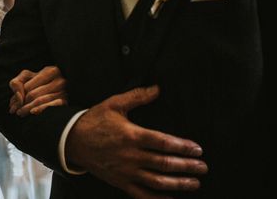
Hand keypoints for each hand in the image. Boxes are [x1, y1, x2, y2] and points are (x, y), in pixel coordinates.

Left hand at [8, 65, 67, 116]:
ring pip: (40, 101)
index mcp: (50, 71)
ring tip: (20, 113)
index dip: (18, 96)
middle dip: (22, 104)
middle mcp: (59, 80)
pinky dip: (41, 109)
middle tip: (15, 111)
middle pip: (33, 94)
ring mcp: (64, 91)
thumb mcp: (29, 76)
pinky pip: (52, 106)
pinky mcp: (66, 101)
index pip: (28, 86)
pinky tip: (33, 112)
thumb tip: (17, 95)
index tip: (12, 104)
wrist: (61, 87)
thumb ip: (18, 81)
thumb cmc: (43, 82)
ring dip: (28, 109)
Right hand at [66, 86, 206, 197]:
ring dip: (178, 183)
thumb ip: (138, 96)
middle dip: (187, 166)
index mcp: (132, 135)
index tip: (197, 148)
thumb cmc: (94, 120)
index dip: (182, 146)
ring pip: (157, 181)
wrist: (72, 140)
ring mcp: (126, 172)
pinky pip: (143, 195)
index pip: (163, 143)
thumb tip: (157, 88)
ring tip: (194, 183)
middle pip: (164, 164)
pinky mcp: (121, 182)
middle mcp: (131, 156)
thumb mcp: (114, 103)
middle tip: (203, 167)